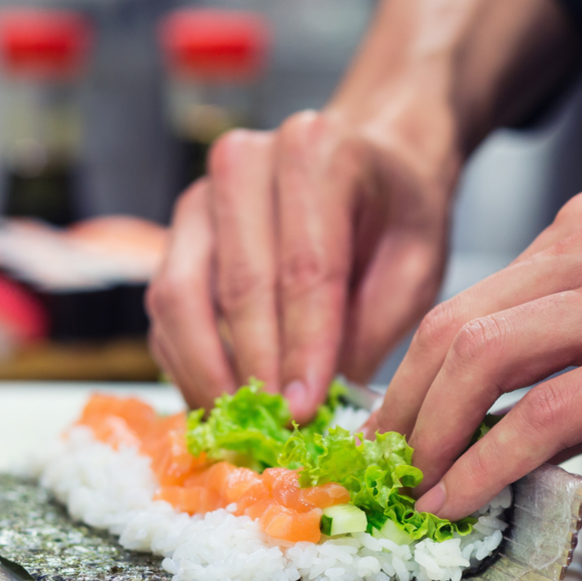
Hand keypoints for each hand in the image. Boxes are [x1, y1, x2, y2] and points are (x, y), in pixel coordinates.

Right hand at [147, 111, 455, 419]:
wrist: (370, 162)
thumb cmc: (397, 214)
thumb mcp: (416, 264)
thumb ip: (372, 325)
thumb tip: (319, 405)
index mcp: (317, 151)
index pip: (305, 267)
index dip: (304, 347)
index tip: (305, 410)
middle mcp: (245, 162)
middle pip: (238, 283)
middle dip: (256, 368)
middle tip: (274, 429)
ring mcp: (200, 198)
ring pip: (179, 295)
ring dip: (207, 371)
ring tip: (241, 425)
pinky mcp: (176, 235)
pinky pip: (165, 310)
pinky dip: (187, 362)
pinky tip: (220, 401)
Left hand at [372, 190, 581, 519]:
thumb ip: (565, 372)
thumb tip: (490, 434)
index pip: (468, 303)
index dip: (415, 376)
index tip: (398, 428)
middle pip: (454, 325)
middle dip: (404, 406)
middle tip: (389, 464)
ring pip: (480, 357)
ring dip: (431, 434)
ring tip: (418, 486)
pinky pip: (541, 413)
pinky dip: (486, 464)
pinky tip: (464, 497)